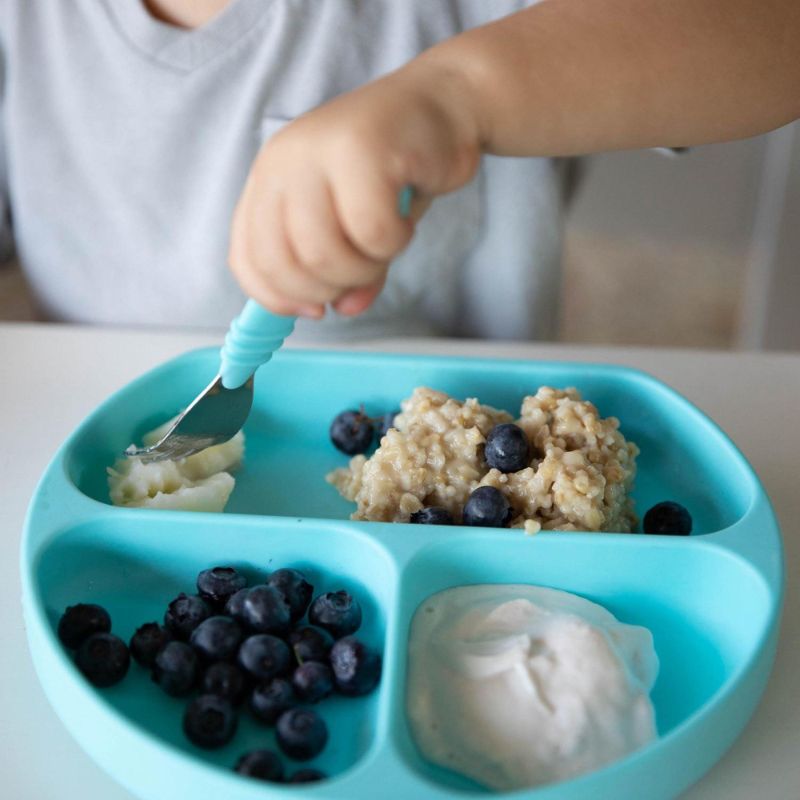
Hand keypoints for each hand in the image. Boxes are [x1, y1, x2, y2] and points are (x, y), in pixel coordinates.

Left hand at [228, 60, 480, 318]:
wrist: (445, 105)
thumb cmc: (396, 170)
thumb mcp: (358, 227)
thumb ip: (345, 270)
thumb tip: (345, 309)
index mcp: (269, 180)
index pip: (247, 258)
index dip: (278, 298)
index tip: (316, 310)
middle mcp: (284, 162)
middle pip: (284, 263)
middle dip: (326, 289)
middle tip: (362, 276)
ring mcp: (319, 152)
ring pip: (325, 253)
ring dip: (366, 268)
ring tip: (388, 240)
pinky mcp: (362, 149)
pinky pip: (372, 232)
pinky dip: (396, 240)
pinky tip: (406, 217)